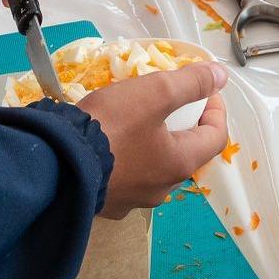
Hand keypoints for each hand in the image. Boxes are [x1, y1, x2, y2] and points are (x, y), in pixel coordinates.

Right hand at [79, 63, 228, 217]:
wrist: (56, 163)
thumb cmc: (110, 127)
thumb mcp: (154, 93)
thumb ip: (190, 83)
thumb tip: (222, 76)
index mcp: (179, 164)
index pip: (216, 137)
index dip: (215, 108)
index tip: (204, 89)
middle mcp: (162, 188)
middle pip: (185, 151)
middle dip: (181, 123)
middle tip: (164, 99)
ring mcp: (133, 199)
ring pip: (155, 166)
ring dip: (153, 141)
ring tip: (132, 118)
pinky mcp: (108, 202)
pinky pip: (127, 177)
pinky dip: (127, 158)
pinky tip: (110, 144)